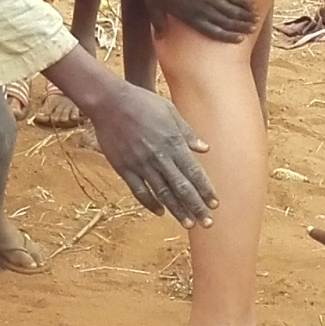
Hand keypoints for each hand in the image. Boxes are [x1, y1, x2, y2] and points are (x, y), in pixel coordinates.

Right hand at [47, 56, 217, 223]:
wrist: (109, 102)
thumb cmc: (142, 102)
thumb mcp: (170, 111)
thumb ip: (187, 133)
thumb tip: (205, 149)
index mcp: (173, 142)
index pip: (193, 172)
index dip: (205, 190)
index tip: (215, 204)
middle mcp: (159, 157)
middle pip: (181, 187)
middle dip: (196, 207)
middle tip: (208, 223)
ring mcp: (140, 164)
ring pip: (162, 193)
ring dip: (177, 210)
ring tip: (189, 224)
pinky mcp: (124, 168)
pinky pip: (139, 191)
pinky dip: (150, 203)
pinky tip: (160, 212)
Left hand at [138, 0, 256, 43]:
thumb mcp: (154, 6)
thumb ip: (159, 23)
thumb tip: (159, 37)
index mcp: (190, 17)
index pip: (213, 31)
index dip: (228, 36)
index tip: (239, 39)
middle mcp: (204, 9)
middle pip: (227, 21)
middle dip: (241, 26)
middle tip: (251, 29)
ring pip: (233, 9)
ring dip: (246, 15)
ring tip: (255, 18)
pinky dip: (244, 0)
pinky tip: (252, 3)